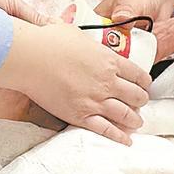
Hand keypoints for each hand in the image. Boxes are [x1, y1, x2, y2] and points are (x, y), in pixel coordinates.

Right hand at [0, 22, 151, 144]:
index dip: (144, 81)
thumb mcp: (75, 32)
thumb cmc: (48, 41)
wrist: (29, 58)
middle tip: (140, 102)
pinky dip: (119, 137)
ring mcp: (95, 101)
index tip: (144, 84)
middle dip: (141, 100)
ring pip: (126, 115)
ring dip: (134, 120)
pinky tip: (126, 140)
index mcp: (109, 60)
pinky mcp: (80, 116)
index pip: (138, 74)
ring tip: (137, 122)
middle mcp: (107, 82)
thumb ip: (87, 39)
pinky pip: (106, 130)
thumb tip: (83, 37)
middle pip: (136, 96)